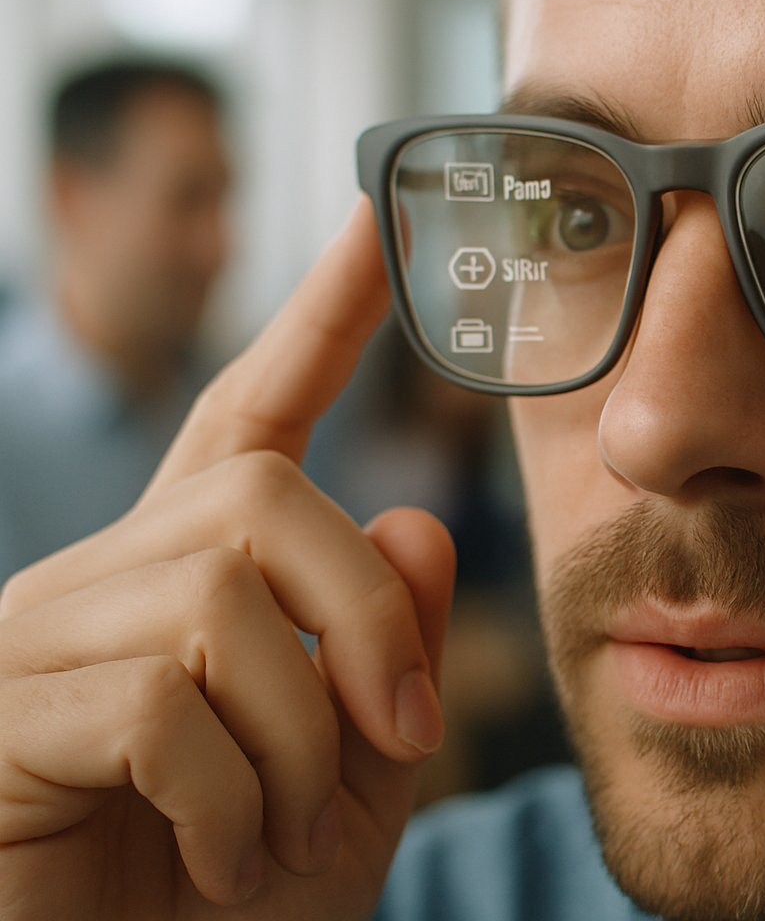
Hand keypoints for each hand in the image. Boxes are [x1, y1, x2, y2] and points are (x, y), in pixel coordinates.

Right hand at [0, 199, 455, 919]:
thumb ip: (393, 654)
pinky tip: (220, 860)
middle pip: (267, 498)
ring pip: (220, 601)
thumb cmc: (238, 900)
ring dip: (298, 739)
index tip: (380, 225)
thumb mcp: (356, 776)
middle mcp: (100, 583)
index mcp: (190, 581)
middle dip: (366, 619)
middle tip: (403, 735)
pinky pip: (157, 709)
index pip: (252, 413)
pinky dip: (231, 801)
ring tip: (281, 833)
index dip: (320, 320)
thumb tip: (411, 517)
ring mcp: (34, 644)